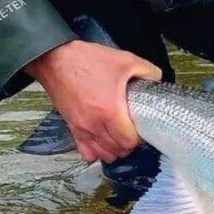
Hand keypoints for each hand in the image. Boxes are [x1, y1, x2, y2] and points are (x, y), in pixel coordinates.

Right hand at [26, 41, 161, 162]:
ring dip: (114, 149)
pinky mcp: (72, 127)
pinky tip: (103, 142)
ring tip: (120, 138)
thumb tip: (158, 81)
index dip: (139, 138)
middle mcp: (94, 124)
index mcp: (110, 110)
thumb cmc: (87, 60)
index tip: (142, 129)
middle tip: (134, 132)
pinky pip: (84, 151)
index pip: (128, 141)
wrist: (56, 59)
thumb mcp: (127, 61)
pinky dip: (96, 151)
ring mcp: (81, 127)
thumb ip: (149, 72)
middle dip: (128, 145)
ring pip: (102, 154)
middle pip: (117, 150)